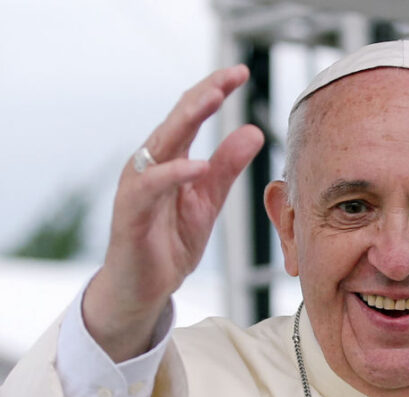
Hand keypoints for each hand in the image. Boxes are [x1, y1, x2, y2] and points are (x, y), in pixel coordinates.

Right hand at [83, 66, 263, 361]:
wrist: (144, 287)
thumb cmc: (170, 240)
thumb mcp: (208, 200)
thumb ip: (227, 166)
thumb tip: (253, 130)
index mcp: (170, 157)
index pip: (191, 114)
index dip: (214, 90)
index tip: (240, 73)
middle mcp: (150, 163)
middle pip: (176, 118)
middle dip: (204, 93)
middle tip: (231, 75)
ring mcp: (138, 185)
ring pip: (161, 143)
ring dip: (187, 119)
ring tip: (214, 99)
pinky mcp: (131, 212)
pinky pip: (151, 187)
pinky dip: (174, 174)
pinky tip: (197, 166)